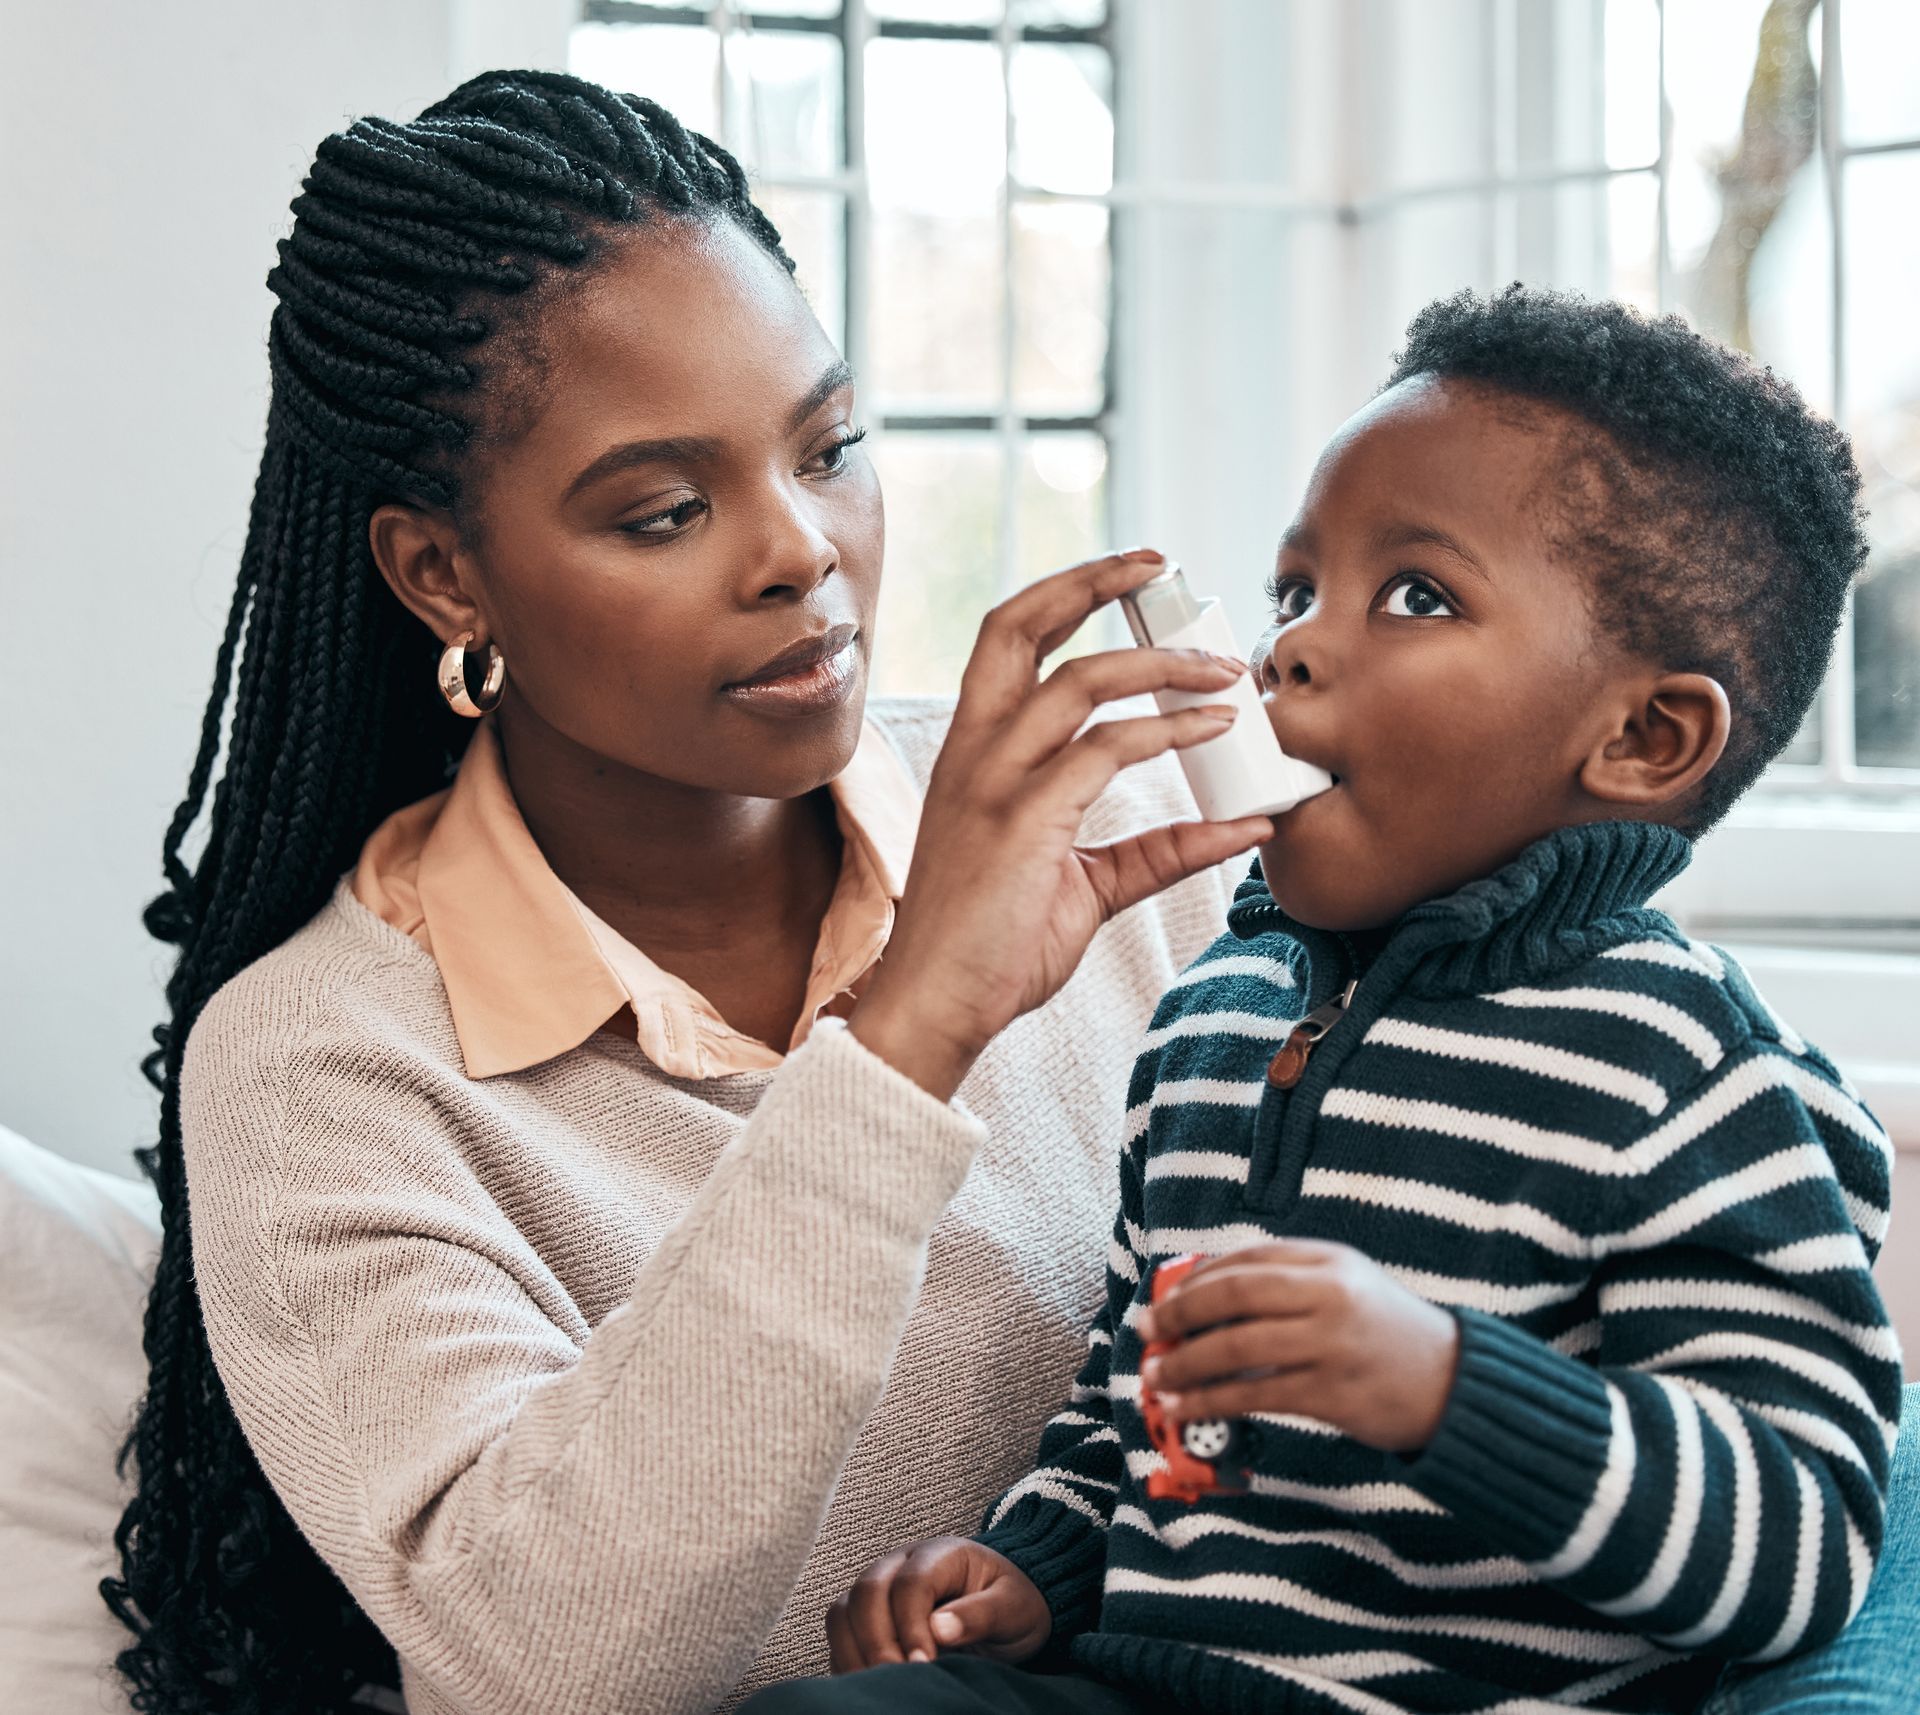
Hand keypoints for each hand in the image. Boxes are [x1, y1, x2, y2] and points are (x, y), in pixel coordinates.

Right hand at [825, 1536, 1051, 1673]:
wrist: (1003, 1606)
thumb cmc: (1010, 1603)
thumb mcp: (1012, 1606)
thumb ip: (980, 1614)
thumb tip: (939, 1629)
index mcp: (939, 1554)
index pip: (910, 1583)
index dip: (911, 1626)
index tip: (924, 1665)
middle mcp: (899, 1564)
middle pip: (866, 1593)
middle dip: (878, 1642)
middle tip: (899, 1680)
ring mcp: (878, 1588)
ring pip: (843, 1612)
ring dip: (855, 1653)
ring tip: (882, 1688)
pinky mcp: (866, 1617)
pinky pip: (840, 1637)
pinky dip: (847, 1662)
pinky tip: (871, 1687)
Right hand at [849, 550, 1274, 1100]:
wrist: (939, 1008)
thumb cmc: (996, 947)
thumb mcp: (1085, 887)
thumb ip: (1156, 852)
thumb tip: (1241, 827)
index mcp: (976, 753)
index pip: (1009, 641)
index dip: (1066, 594)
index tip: (1130, 576)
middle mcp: (976, 752)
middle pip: (1018, 625)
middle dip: (1089, 580)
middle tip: (1159, 566)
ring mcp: (994, 782)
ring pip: (1079, 680)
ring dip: (1161, 664)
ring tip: (1225, 675)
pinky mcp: (1023, 820)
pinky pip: (1105, 751)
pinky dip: (1169, 732)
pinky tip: (1214, 731)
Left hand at [1138, 1240, 1461, 1452]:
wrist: (1456, 1384)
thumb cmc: (1388, 1334)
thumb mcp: (1347, 1286)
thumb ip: (1289, 1283)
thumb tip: (1206, 1294)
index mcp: (1329, 1261)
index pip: (1247, 1259)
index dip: (1197, 1277)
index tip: (1165, 1295)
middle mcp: (1328, 1294)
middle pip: (1233, 1295)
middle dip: (1179, 1312)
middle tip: (1147, 1330)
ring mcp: (1329, 1343)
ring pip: (1235, 1348)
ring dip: (1185, 1363)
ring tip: (1156, 1377)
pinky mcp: (1330, 1392)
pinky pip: (1253, 1395)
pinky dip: (1210, 1401)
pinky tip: (1186, 1409)